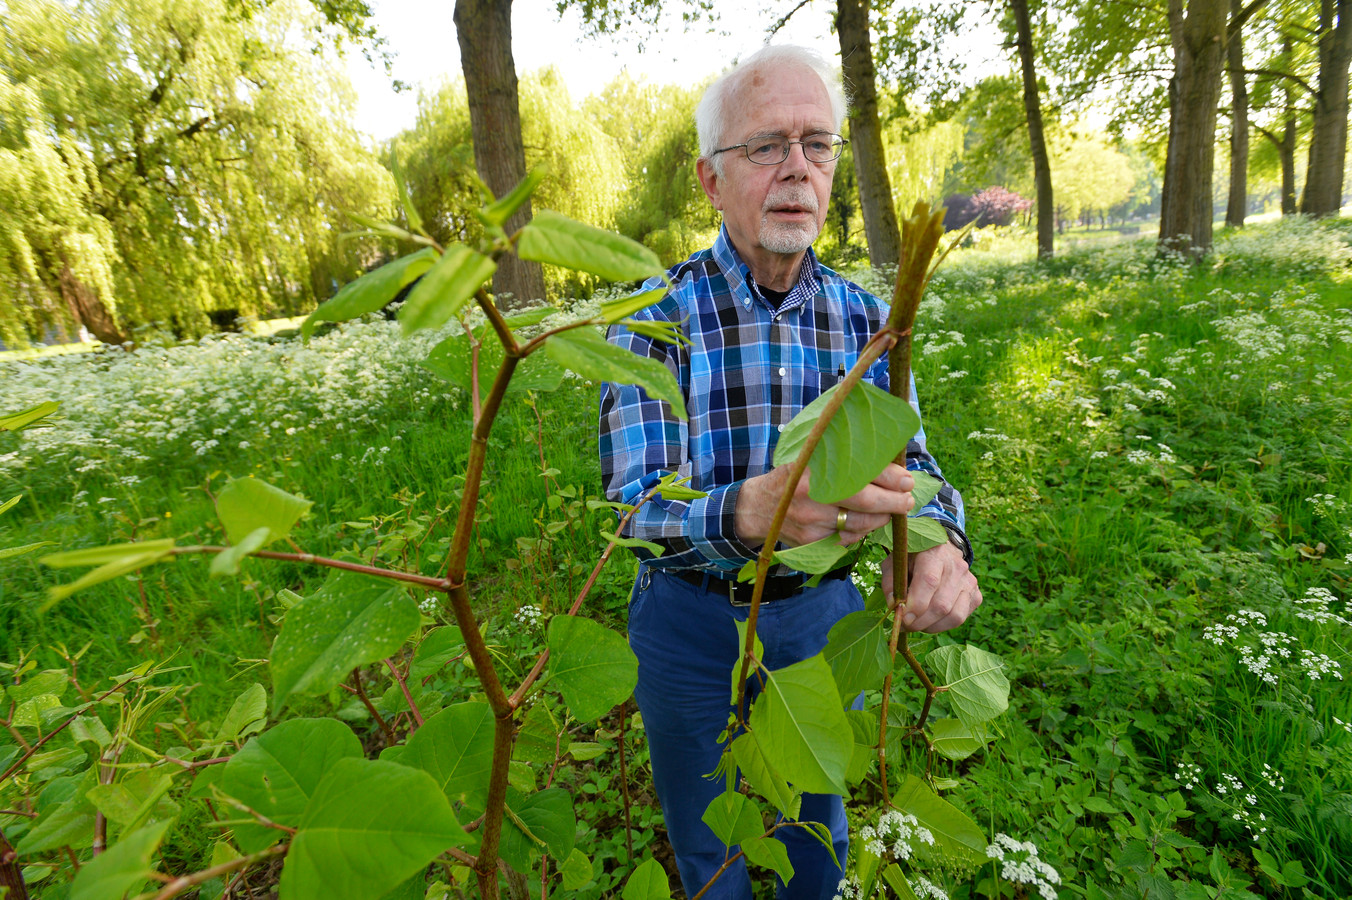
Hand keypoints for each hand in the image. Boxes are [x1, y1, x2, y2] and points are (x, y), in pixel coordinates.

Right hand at [734, 464, 913, 547]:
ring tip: (891, 509)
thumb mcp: (809, 457)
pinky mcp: (812, 541)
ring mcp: (811, 520)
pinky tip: (867, 521)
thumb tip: (887, 458)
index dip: (888, 476)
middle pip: (865, 501)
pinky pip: (849, 538)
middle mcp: (810, 493)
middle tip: (908, 499)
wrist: (758, 509)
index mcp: (811, 465)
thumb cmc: (793, 477)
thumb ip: (842, 455)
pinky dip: (863, 530)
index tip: (906, 479)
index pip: (860, 470)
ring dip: (882, 518)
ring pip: (860, 523)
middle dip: (894, 502)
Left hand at [882, 541, 980, 632]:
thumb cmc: (913, 558)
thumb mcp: (896, 563)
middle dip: (920, 622)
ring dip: (931, 626)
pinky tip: (930, 619)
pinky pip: (960, 618)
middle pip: (942, 604)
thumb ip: (891, 584)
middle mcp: (957, 566)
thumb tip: (895, 608)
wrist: (940, 550)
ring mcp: (969, 582)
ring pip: (954, 615)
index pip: (929, 582)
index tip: (901, 617)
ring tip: (917, 624)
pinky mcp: (976, 595)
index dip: (915, 604)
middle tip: (905, 625)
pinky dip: (943, 625)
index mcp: (934, 554)